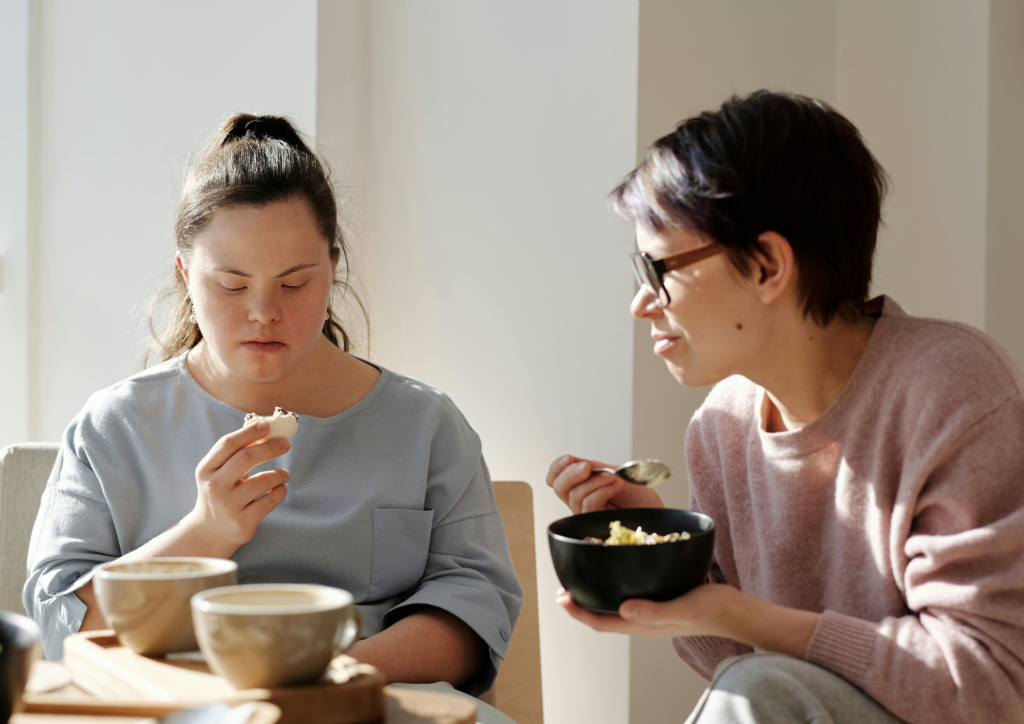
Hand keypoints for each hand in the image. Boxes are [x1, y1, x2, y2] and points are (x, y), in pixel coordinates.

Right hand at [184, 420, 289, 551]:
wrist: (210, 531)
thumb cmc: (221, 492)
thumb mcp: (219, 472)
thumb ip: (236, 452)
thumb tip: (261, 425)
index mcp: (206, 469)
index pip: (228, 444)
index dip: (249, 432)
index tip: (267, 425)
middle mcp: (214, 487)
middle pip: (245, 458)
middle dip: (269, 448)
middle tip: (285, 444)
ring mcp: (228, 505)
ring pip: (262, 481)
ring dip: (279, 474)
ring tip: (284, 474)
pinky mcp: (242, 521)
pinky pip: (269, 501)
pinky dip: (280, 491)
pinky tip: (281, 488)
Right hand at [547, 454, 663, 513]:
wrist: (657, 511)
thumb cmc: (640, 496)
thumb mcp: (615, 473)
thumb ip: (593, 468)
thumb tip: (572, 461)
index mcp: (582, 487)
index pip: (556, 479)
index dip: (557, 468)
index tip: (569, 458)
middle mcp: (581, 501)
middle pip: (558, 488)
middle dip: (569, 474)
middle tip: (587, 467)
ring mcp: (587, 514)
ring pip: (574, 496)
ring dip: (595, 481)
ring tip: (614, 477)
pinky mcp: (595, 524)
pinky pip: (588, 505)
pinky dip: (601, 491)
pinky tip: (616, 485)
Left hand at [556, 585, 819, 657]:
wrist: (736, 610)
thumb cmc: (712, 609)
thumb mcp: (684, 608)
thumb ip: (655, 611)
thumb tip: (624, 609)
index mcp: (644, 624)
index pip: (602, 622)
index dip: (579, 612)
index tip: (561, 598)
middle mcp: (644, 619)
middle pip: (604, 615)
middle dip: (582, 604)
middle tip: (563, 588)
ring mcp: (653, 610)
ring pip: (616, 606)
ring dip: (597, 595)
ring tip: (583, 580)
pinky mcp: (662, 599)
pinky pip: (632, 595)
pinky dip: (618, 585)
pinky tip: (618, 569)